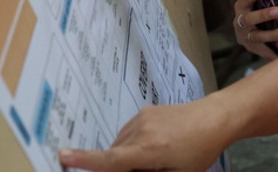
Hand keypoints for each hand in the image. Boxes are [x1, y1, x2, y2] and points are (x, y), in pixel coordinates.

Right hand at [58, 99, 228, 170]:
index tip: (61, 155)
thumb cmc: (200, 149)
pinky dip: (132, 144)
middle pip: (114, 157)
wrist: (216, 117)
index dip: (84, 160)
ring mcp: (142, 118)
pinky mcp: (145, 111)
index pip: (110, 159)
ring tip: (158, 155)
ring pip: (119, 145)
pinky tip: (155, 145)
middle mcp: (141, 131)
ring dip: (127, 156)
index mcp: (149, 149)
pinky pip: (127, 134)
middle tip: (150, 168)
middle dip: (122, 168)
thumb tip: (126, 170)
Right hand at [234, 0, 277, 59]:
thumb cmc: (261, 10)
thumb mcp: (262, 3)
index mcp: (241, 7)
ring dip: (273, 34)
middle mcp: (239, 23)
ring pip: (258, 37)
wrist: (253, 28)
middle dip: (263, 15)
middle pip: (250, 19)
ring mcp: (244, 37)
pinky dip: (274, 52)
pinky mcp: (252, 48)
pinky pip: (264, 52)